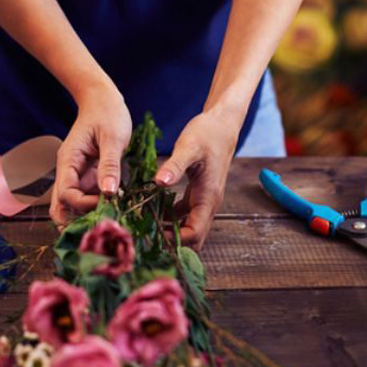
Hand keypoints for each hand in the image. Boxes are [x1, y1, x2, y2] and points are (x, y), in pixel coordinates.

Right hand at [49, 87, 131, 225]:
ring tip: (110, 216)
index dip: (85, 205)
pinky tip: (113, 206)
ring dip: (86, 215)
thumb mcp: (112, 138)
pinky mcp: (86, 177)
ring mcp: (76, 176)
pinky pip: (85, 198)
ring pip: (71, 206)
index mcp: (68, 162)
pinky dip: (95, 207)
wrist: (101, 99)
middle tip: (101, 225)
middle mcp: (67, 172)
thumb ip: (109, 165)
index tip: (108, 201)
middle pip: (60, 207)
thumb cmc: (107, 113)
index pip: (66, 195)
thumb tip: (109, 192)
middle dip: (76, 220)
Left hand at [154, 110, 239, 246]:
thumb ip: (175, 166)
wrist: (222, 124)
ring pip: (188, 228)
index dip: (175, 240)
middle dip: (172, 242)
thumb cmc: (208, 133)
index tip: (151, 236)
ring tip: (143, 226)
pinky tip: (151, 211)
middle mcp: (208, 204)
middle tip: (144, 236)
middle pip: (193, 237)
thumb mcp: (189, 147)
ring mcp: (204, 201)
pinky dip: (170, 218)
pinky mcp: (198, 195)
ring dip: (169, 231)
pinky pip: (184, 215)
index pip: (195, 233)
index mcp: (208, 198)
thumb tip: (159, 182)